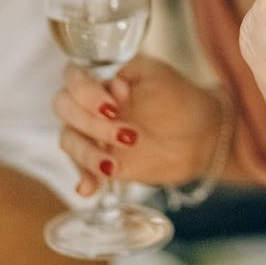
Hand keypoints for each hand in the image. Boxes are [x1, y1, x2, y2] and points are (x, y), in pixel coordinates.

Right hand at [52, 54, 217, 195]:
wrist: (200, 138)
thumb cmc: (180, 100)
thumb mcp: (159, 77)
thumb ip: (131, 75)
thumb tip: (111, 84)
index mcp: (105, 77)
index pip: (74, 77)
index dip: (86, 93)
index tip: (113, 106)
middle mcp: (93, 103)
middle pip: (65, 108)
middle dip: (91, 123)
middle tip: (128, 135)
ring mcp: (94, 133)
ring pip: (69, 140)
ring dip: (87, 154)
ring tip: (114, 166)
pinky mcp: (101, 160)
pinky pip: (80, 169)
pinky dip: (83, 178)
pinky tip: (89, 189)